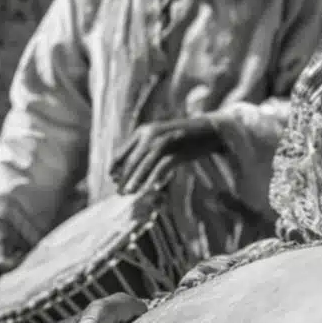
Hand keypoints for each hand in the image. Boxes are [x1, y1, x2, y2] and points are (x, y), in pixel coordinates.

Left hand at [110, 117, 226, 195]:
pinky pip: (161, 168)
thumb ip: (144, 150)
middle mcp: (150, 134)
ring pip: (144, 164)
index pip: (123, 151)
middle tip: (119, 192)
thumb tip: (126, 171)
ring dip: (136, 180)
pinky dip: (153, 179)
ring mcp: (164, 141)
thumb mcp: (159, 139)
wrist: (209, 130)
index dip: (116, 168)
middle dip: (124, 178)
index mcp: (143, 131)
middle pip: (132, 160)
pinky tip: (149, 189)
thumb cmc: (182, 138)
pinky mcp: (177, 150)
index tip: (112, 181)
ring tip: (129, 193)